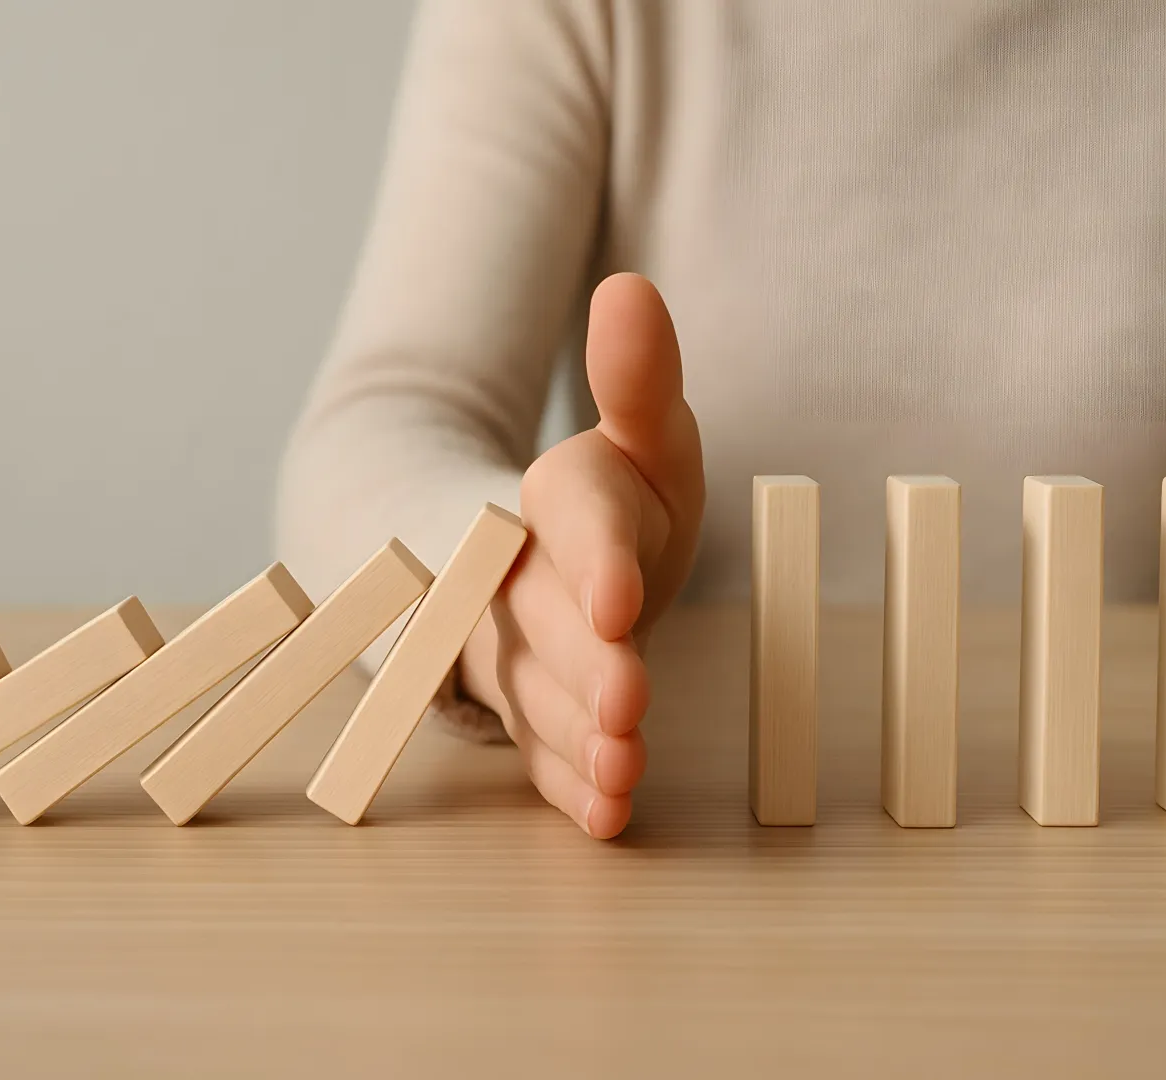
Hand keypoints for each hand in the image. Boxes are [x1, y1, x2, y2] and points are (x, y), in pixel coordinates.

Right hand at [459, 273, 704, 836]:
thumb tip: (630, 289)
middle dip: (585, 665)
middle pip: (546, 623)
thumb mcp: (646, 437)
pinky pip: (541, 752)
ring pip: (538, 694)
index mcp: (559, 501)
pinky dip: (570, 785)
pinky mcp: (531, 711)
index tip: (620, 599)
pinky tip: (607, 816)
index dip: (594, 563)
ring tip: (621, 770)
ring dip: (578, 735)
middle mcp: (523, 579)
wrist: (560, 562)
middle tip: (627, 704)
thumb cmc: (622, 497)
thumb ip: (640, 380)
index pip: (573, 526)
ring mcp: (519, 651)